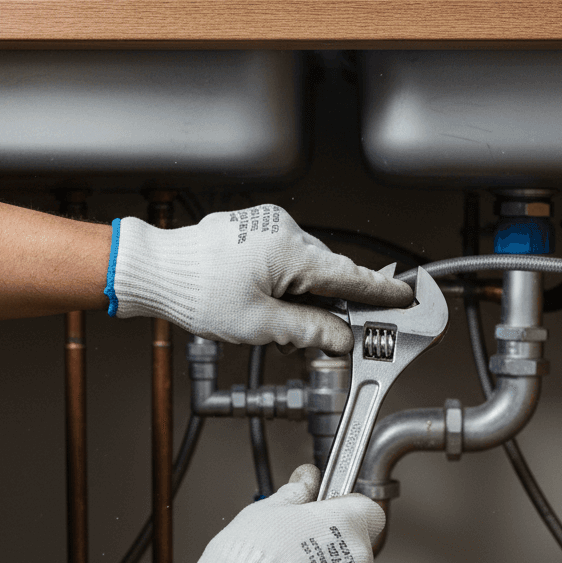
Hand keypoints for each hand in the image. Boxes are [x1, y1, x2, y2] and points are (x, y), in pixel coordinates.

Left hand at [105, 205, 412, 353]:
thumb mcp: (258, 324)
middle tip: (334, 334)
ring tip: (283, 322)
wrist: (157, 270)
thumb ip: (307, 329)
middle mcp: (284, 231)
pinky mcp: (255, 229)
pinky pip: (287, 255)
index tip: (404, 297)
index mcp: (290, 251)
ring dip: (307, 292)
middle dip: (334, 302)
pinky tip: (272, 300)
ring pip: (307, 264)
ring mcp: (268, 226)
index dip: (380, 292)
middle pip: (329, 271)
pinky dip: (290, 279)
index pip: (349, 275)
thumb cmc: (196, 291)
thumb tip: (339, 336)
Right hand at [152, 464, 384, 562]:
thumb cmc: (247, 561)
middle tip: (297, 557)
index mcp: (345, 523)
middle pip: (356, 551)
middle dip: (333, 553)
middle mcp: (359, 560)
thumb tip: (306, 480)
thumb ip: (294, 494)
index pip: (369, 511)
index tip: (328, 518)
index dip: (348, 514)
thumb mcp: (265, 512)